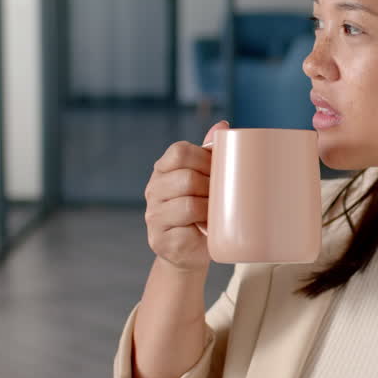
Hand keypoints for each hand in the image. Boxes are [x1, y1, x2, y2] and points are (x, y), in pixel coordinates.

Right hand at [142, 120, 228, 271]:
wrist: (191, 252)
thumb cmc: (202, 211)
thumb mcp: (205, 180)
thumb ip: (210, 153)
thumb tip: (223, 125)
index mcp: (163, 170)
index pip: (179, 152)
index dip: (204, 158)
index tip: (220, 170)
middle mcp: (153, 191)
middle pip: (186, 178)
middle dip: (211, 186)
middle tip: (224, 196)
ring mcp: (154, 217)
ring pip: (188, 205)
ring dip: (210, 209)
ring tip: (218, 213)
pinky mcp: (161, 241)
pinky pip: (187, 230)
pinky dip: (203, 230)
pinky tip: (209, 231)